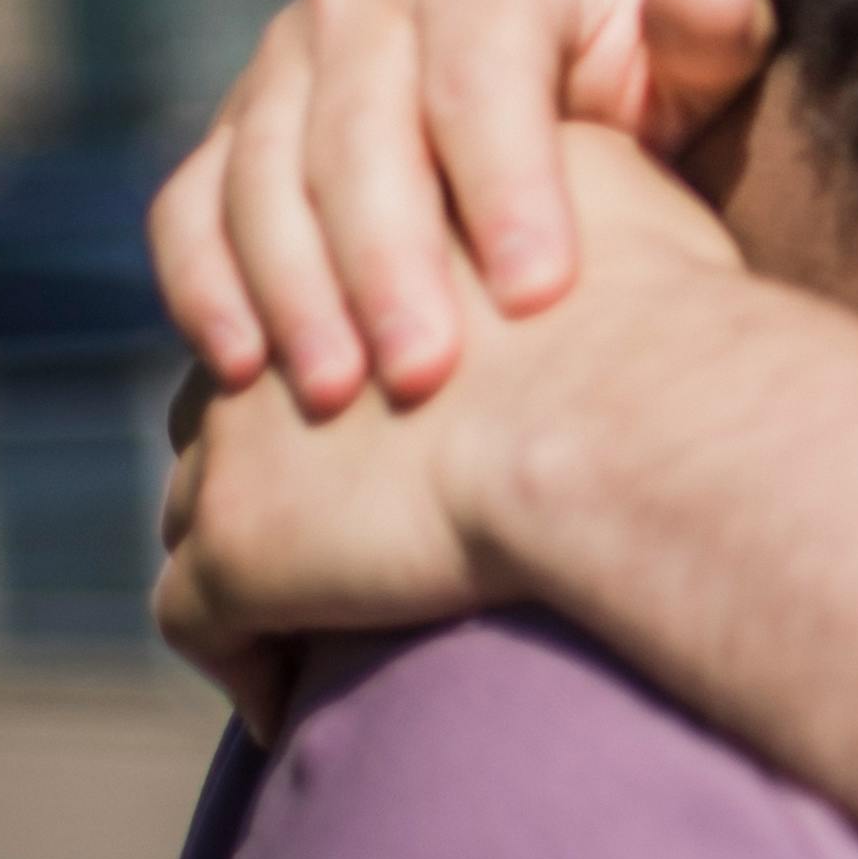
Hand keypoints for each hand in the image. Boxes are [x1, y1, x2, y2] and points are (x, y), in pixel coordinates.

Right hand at [152, 0, 773, 414]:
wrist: (584, 100)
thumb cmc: (666, 81)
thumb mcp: (708, 51)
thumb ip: (714, 24)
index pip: (478, 72)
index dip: (506, 184)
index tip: (541, 294)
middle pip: (358, 133)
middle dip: (389, 261)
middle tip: (427, 376)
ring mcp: (285, 60)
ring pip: (260, 175)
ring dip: (294, 290)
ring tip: (341, 395)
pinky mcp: (236, 133)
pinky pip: (191, 208)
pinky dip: (206, 287)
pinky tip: (246, 373)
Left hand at [162, 131, 753, 735]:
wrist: (627, 413)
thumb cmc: (659, 316)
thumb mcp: (618, 188)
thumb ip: (572, 167)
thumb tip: (591, 155)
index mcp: (357, 237)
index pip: (307, 290)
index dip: (340, 352)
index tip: (391, 410)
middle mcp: (274, 323)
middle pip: (231, 397)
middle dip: (271, 452)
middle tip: (343, 511)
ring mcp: (242, 443)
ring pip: (198, 505)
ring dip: (251, 554)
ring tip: (314, 613)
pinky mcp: (241, 553)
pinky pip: (199, 622)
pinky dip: (239, 661)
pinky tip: (292, 703)